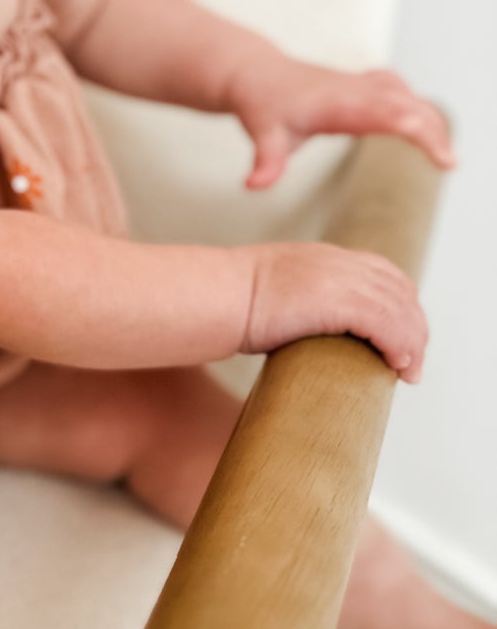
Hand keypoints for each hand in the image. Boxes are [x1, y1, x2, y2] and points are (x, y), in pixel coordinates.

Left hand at [226, 54, 456, 190]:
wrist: (256, 74)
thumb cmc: (262, 105)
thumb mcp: (262, 133)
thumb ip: (266, 161)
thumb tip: (254, 186)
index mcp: (338, 103)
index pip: (386, 113)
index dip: (414, 129)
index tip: (436, 152)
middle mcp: (355, 90)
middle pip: (407, 104)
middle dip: (432, 130)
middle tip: (448, 163)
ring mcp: (360, 85)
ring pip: (407, 97)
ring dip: (430, 120)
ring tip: (444, 155)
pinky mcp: (361, 86)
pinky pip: (399, 92)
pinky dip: (417, 108)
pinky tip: (424, 126)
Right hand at [241, 242, 427, 382]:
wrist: (215, 297)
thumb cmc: (230, 303)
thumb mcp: (274, 293)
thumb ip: (299, 303)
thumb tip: (302, 333)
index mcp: (322, 257)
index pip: (382, 272)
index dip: (400, 304)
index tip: (400, 334)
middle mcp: (337, 261)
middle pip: (399, 290)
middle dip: (413, 327)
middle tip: (411, 362)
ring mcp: (339, 278)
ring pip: (399, 309)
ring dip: (412, 343)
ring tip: (408, 371)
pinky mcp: (338, 301)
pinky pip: (387, 324)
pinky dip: (400, 344)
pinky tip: (396, 364)